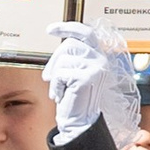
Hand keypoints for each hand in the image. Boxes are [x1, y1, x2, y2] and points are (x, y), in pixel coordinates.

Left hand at [44, 22, 140, 145]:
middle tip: (48, 77)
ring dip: (55, 76)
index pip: (85, 33)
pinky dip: (56, 86)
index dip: (67, 28)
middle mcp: (101, 60)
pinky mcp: (87, 78)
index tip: (50, 29)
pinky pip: (60, 74)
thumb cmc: (74, 97)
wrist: (79, 121)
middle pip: (69, 45)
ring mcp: (96, 68)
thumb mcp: (74, 72)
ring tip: (60, 89)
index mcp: (99, 56)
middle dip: (54, 61)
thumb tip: (58, 39)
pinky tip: (62, 95)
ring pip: (63, 60)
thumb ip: (71, 56)